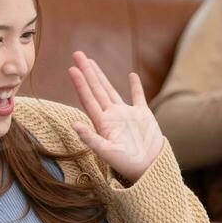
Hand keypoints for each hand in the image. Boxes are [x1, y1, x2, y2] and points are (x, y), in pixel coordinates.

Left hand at [68, 52, 164, 184]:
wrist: (150, 168)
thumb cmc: (127, 164)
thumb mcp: (107, 152)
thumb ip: (91, 138)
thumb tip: (74, 124)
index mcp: (103, 123)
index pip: (88, 99)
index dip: (80, 83)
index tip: (72, 69)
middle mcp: (112, 115)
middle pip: (96, 89)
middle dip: (87, 72)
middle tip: (77, 54)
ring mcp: (127, 114)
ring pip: (111, 89)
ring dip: (101, 76)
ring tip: (91, 61)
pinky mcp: (143, 115)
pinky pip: (138, 97)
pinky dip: (136, 86)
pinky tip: (132, 75)